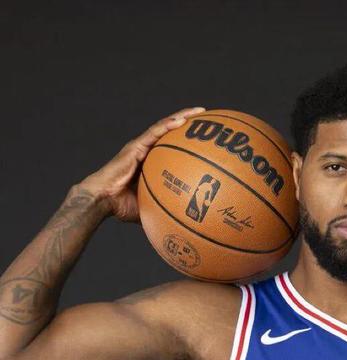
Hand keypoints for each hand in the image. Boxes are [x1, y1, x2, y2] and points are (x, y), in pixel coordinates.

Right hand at [77, 106, 206, 222]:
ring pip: (164, 127)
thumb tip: (180, 225)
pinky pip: (154, 133)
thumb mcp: (149, 208)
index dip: (186, 140)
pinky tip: (181, 120)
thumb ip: (164, 210)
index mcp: (150, 162)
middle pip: (170, 132)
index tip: (204, 137)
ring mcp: (140, 147)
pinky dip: (168, 125)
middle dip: (189, 122)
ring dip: (182, 117)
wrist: (102, 200)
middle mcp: (146, 151)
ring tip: (199, 111)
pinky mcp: (135, 146)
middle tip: (206, 117)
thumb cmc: (121, 206)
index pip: (171, 147)